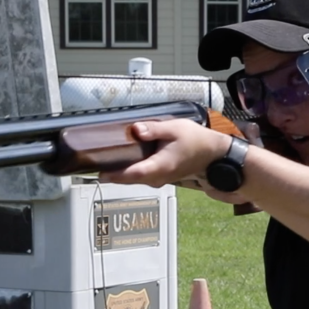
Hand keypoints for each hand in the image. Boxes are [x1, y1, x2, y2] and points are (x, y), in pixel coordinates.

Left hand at [98, 119, 230, 188]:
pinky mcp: (161, 177)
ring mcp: (160, 179)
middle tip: (96, 168)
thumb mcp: (175, 129)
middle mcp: (159, 177)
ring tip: (106, 165)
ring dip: (121, 174)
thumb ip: (154, 129)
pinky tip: (125, 163)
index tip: (101, 174)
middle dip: (113, 175)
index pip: (133, 174)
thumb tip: (136, 129)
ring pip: (136, 179)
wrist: (212, 154)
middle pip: (131, 179)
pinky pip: (143, 177)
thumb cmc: (196, 141)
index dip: (116, 175)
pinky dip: (131, 172)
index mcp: (161, 166)